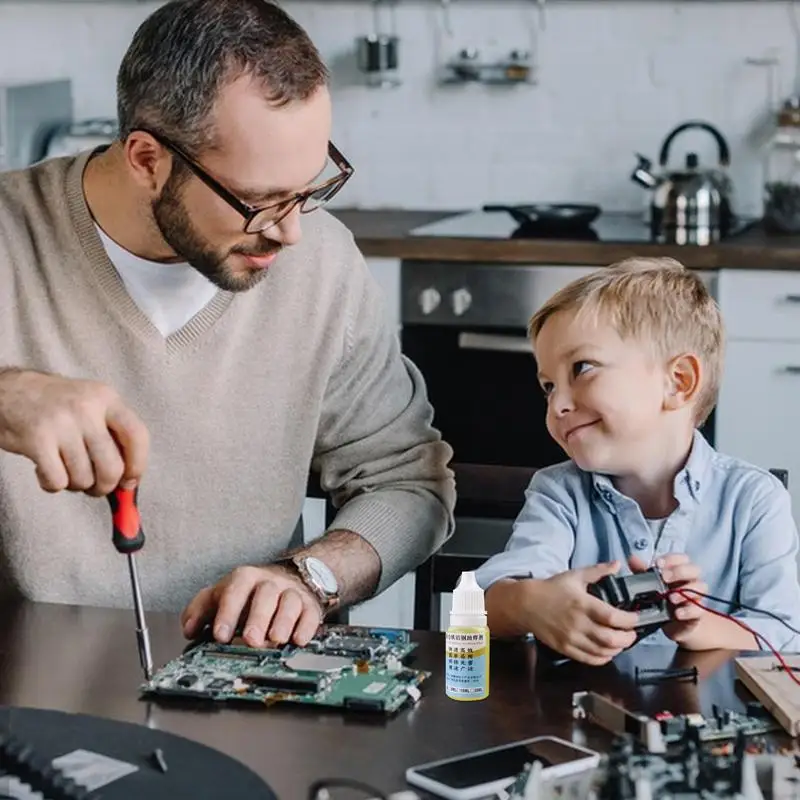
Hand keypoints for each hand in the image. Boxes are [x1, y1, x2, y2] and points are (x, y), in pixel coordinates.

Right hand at [0, 369, 148, 494]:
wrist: (8, 392)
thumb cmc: (57, 407)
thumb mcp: (91, 406)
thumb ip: (113, 436)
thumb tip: (129, 481)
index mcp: (106, 398)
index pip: (138, 435)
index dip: (138, 465)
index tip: (129, 482)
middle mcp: (86, 408)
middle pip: (112, 467)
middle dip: (105, 486)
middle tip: (95, 487)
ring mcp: (61, 423)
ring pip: (84, 478)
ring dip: (76, 485)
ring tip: (66, 470)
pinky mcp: (36, 439)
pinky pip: (57, 481)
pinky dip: (53, 484)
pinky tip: (46, 470)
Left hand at [181, 565, 323, 647]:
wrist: (287, 579)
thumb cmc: (249, 593)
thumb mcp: (220, 595)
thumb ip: (200, 610)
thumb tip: (190, 629)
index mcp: (245, 579)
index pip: (235, 589)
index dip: (227, 612)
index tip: (220, 635)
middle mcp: (269, 583)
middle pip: (265, 594)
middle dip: (258, 618)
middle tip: (251, 640)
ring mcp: (291, 593)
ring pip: (290, 602)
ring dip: (283, 622)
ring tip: (275, 640)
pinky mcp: (309, 606)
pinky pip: (310, 614)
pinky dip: (306, 628)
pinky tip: (298, 640)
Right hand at [522, 562, 639, 665]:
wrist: (526, 604)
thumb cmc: (551, 589)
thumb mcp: (575, 576)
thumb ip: (598, 571)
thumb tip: (617, 564)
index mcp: (583, 604)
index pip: (612, 617)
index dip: (629, 620)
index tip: (635, 618)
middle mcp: (578, 623)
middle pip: (610, 639)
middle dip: (627, 638)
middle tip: (632, 633)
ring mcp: (571, 638)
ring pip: (602, 652)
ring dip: (617, 649)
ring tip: (621, 642)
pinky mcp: (565, 648)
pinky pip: (589, 659)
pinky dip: (603, 658)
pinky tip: (607, 652)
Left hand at [629, 554, 707, 645]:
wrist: (676, 623)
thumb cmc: (664, 598)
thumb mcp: (651, 584)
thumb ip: (643, 571)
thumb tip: (632, 558)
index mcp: (680, 571)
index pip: (682, 558)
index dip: (671, 559)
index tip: (658, 564)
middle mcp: (691, 581)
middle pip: (694, 569)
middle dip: (679, 571)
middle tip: (664, 577)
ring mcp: (696, 596)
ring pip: (700, 587)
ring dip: (685, 590)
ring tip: (671, 597)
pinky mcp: (697, 613)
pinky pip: (699, 610)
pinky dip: (689, 611)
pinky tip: (677, 613)